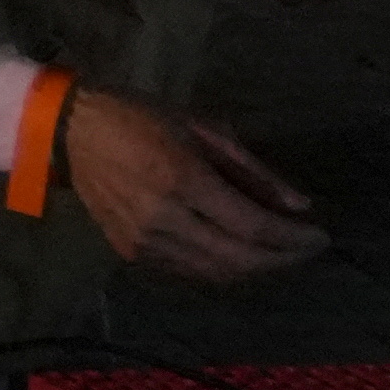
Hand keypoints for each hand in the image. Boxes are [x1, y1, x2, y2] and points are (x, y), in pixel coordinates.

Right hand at [62, 88, 325, 279]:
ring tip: (278, 253)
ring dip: (254, 268)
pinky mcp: (130, 252)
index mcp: (182, 179)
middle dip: (280, 259)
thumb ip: (253, 170)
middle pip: (237, 259)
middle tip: (306, 250)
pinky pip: (188, 271)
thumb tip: (299, 205)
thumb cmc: (139, 117)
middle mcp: (163, 218)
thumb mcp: (203, 129)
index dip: (292, 238)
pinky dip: (221, 268)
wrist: (69, 132)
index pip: (251, 226)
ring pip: (214, 273)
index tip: (320, 236)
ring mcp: (143, 241)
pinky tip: (238, 253)